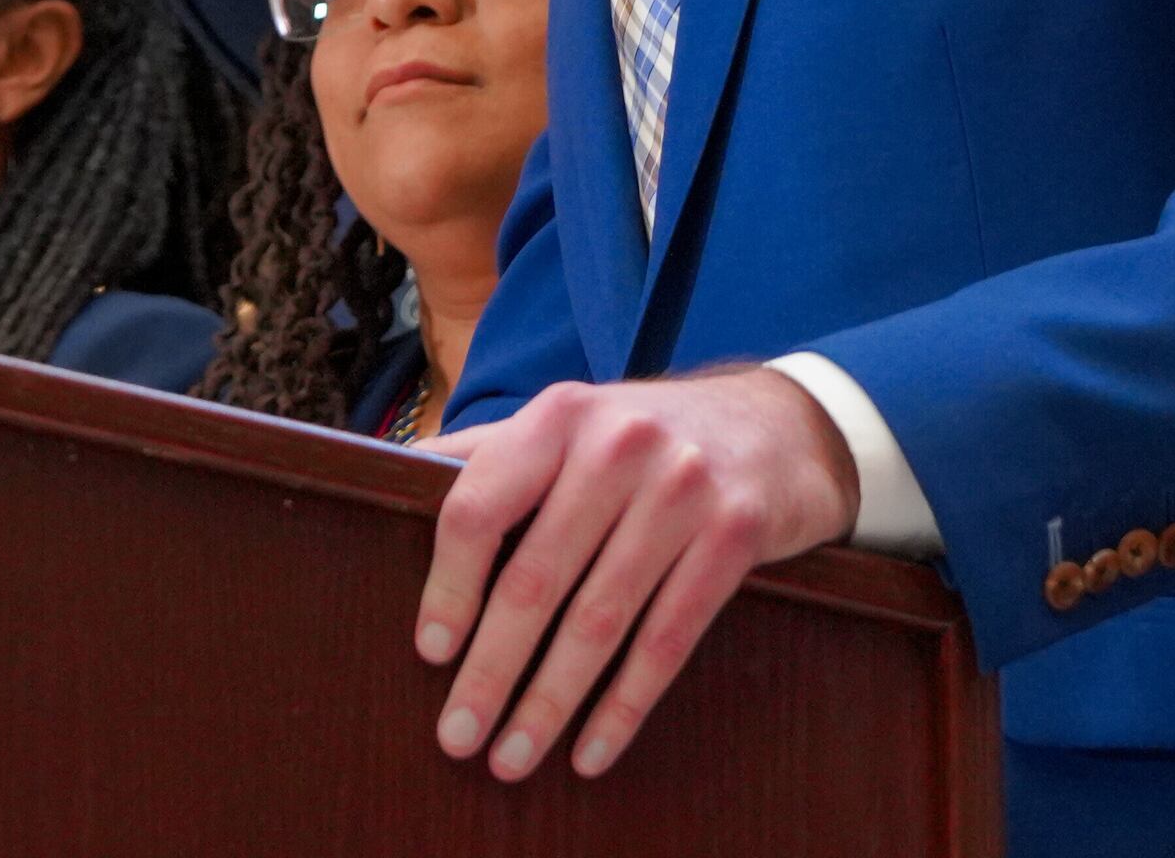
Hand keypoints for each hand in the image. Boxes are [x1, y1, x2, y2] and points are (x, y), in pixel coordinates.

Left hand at [415, 368, 859, 783]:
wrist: (782, 424)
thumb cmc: (651, 437)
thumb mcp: (575, 421)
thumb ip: (494, 452)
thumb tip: (391, 478)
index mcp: (562, 414)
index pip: (480, 506)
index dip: (448, 588)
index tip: (431, 653)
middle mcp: (621, 443)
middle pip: (535, 578)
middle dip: (490, 672)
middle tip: (458, 737)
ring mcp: (684, 486)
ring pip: (599, 620)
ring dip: (549, 704)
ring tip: (511, 759)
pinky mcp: (735, 532)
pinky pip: (669, 638)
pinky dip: (625, 705)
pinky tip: (593, 750)